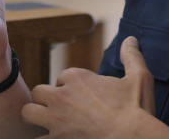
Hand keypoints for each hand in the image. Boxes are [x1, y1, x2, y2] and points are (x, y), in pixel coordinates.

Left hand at [21, 36, 168, 137]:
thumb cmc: (137, 110)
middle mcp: (61, 97)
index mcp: (77, 78)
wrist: (133, 138)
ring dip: (36, 117)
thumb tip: (130, 39)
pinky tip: (52, 138)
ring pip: (28, 112)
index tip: (84, 97)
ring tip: (49, 124)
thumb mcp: (139, 78)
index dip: (71, 87)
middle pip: (39, 91)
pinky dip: (42, 138)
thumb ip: (132, 56)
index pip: (62, 77)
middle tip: (61, 109)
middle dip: (47, 99)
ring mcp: (55, 120)